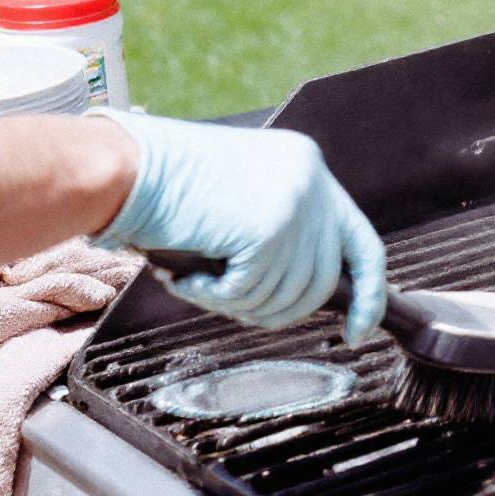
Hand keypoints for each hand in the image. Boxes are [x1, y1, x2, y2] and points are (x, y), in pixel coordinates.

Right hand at [89, 111, 386, 343]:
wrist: (126, 166)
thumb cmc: (165, 184)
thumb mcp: (244, 192)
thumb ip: (283, 227)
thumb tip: (303, 287)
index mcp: (308, 166)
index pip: (362, 242)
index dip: (368, 292)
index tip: (359, 329)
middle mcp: (311, 181)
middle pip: (322, 280)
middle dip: (280, 310)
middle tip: (234, 304)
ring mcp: (294, 205)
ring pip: (285, 294)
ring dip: (238, 303)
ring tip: (199, 282)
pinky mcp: (268, 229)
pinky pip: (251, 293)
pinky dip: (214, 298)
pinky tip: (187, 278)